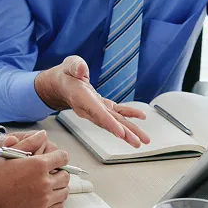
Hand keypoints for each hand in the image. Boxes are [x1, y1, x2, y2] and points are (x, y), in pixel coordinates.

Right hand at [0, 130, 70, 207]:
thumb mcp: (9, 153)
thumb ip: (30, 142)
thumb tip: (43, 134)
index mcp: (38, 165)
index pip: (63, 157)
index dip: (59, 156)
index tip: (55, 159)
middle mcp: (44, 182)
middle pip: (65, 175)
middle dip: (59, 172)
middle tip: (50, 173)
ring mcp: (43, 200)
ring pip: (64, 191)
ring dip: (59, 186)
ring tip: (48, 185)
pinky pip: (58, 206)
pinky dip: (56, 201)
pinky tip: (46, 197)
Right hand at [35, 56, 149, 147]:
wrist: (63, 84)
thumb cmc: (67, 74)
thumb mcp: (69, 65)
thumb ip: (75, 66)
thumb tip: (81, 69)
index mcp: (81, 98)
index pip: (96, 113)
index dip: (109, 123)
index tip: (120, 133)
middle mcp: (90, 109)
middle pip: (108, 123)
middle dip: (124, 133)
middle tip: (137, 142)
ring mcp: (98, 110)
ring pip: (115, 122)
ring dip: (130, 131)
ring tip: (143, 140)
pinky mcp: (103, 107)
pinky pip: (118, 112)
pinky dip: (130, 114)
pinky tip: (141, 117)